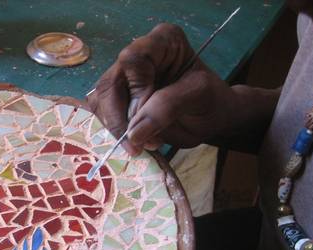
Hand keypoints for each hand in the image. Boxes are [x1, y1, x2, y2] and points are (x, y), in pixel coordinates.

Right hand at [87, 23, 262, 153]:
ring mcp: (124, 78)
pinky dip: (115, 132)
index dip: (135, 91)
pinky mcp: (117, 99)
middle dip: (119, 118)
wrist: (211, 117)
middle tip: (137, 144)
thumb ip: (166, 107)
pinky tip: (136, 141)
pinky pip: (103, 114)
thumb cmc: (210, 101)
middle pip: (109, 84)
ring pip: (100, 101)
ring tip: (144, 143)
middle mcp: (138, 56)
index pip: (132, 60)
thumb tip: (133, 133)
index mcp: (161, 42)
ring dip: (117, 128)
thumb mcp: (198, 97)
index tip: (148, 116)